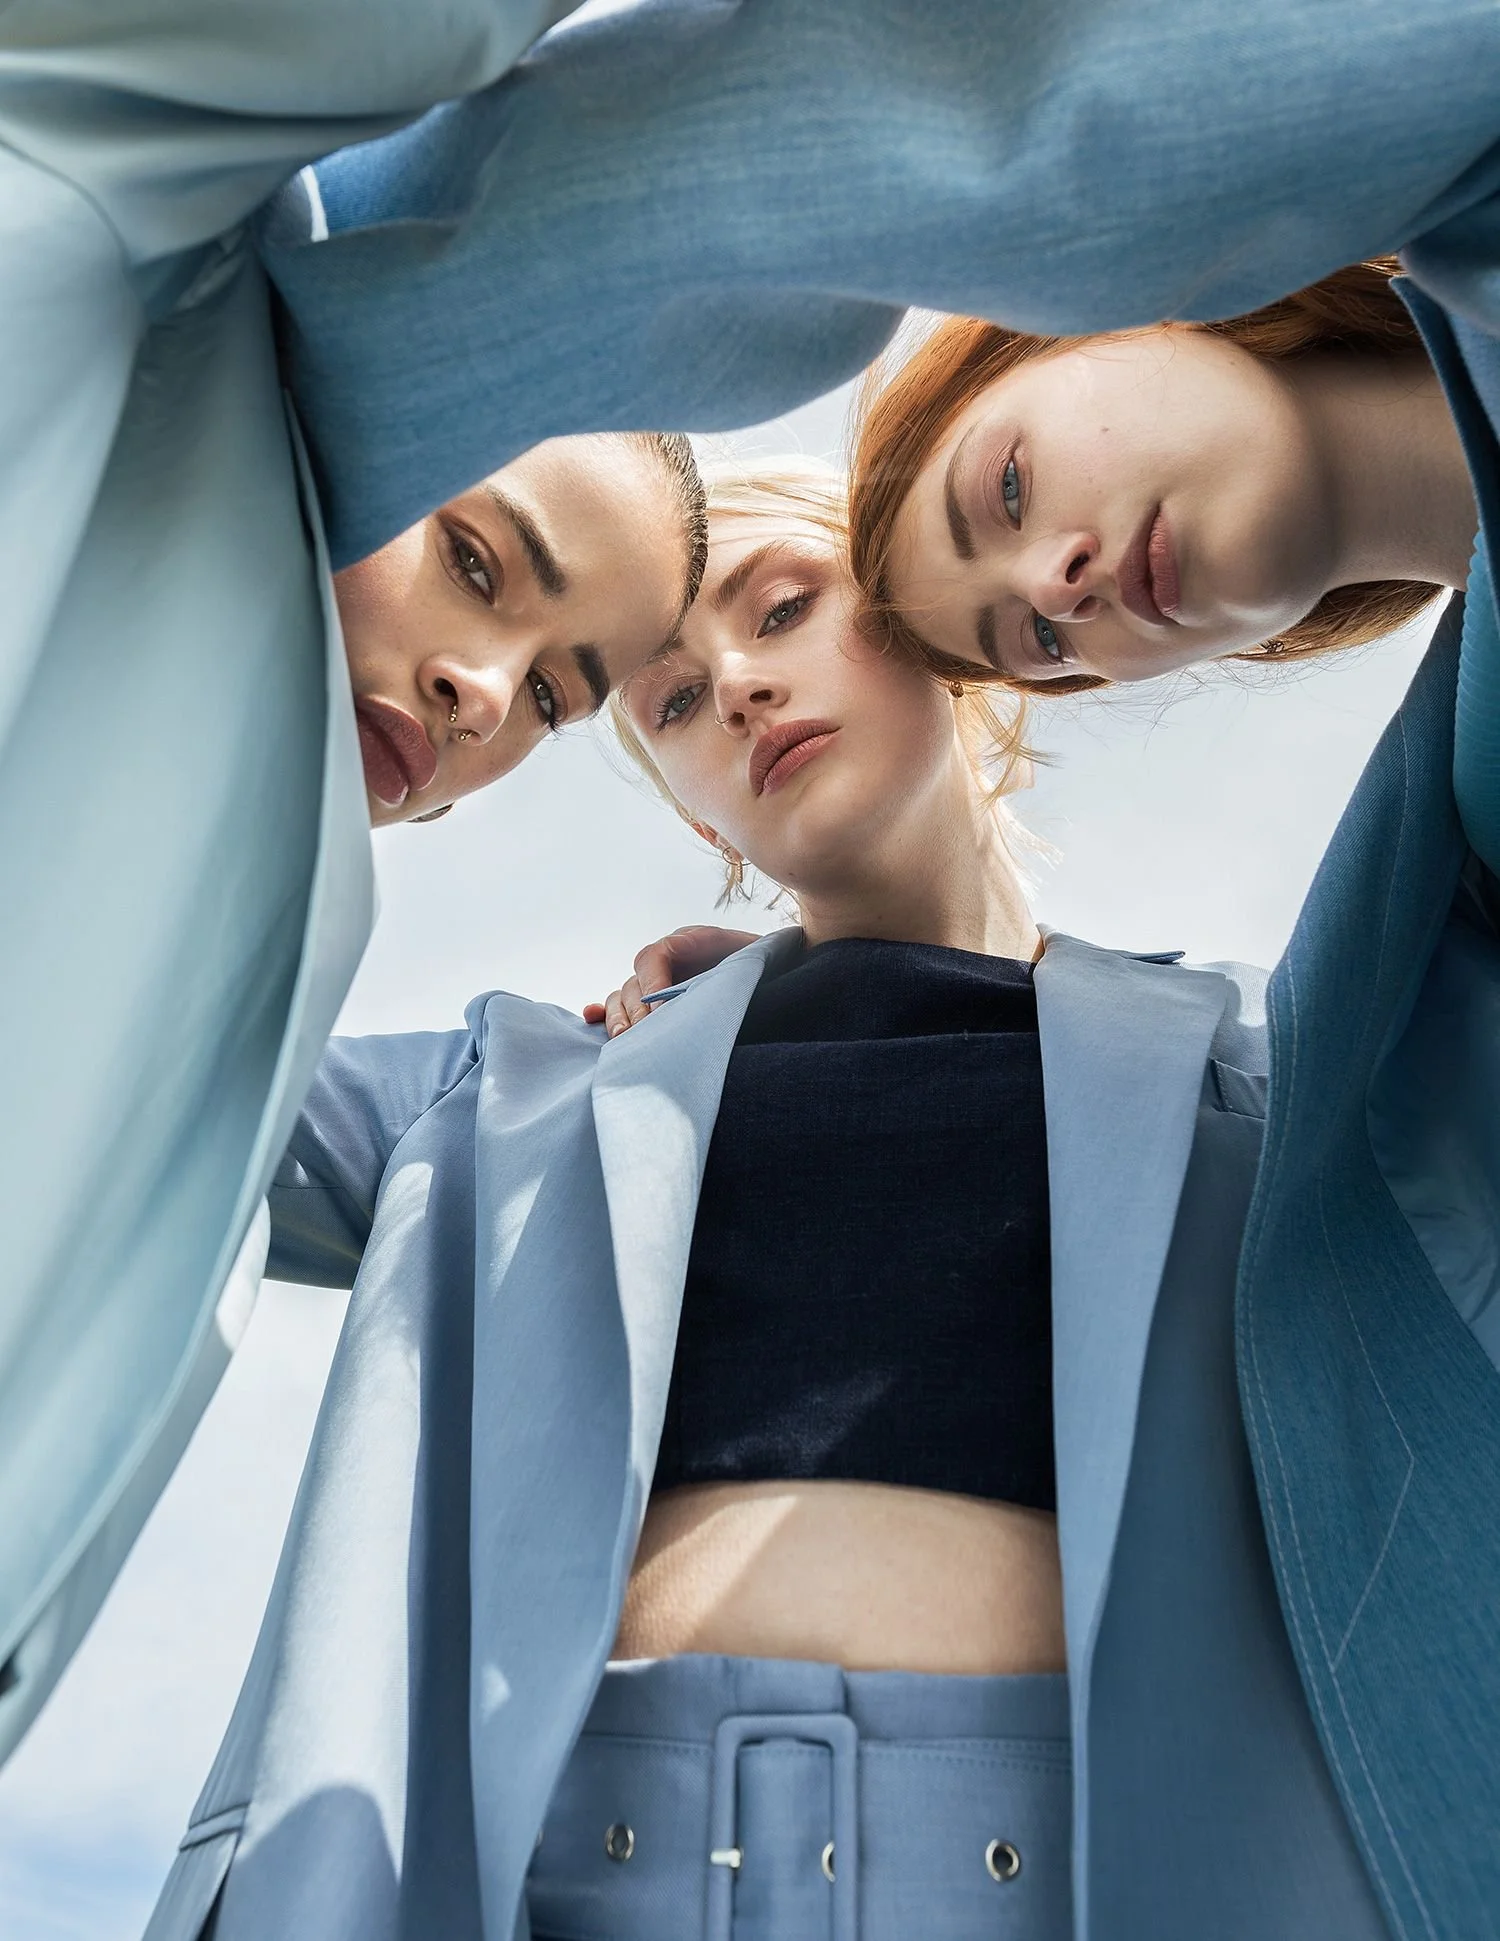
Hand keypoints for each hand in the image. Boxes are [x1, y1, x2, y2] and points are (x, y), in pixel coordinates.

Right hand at [583, 924, 760, 1036]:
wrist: (785, 973)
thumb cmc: (773, 968)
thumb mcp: (757, 963)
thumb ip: (736, 970)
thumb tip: (715, 988)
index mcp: (693, 942)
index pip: (656, 954)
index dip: (652, 984)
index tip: (659, 1014)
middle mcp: (670, 960)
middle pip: (635, 980)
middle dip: (636, 1012)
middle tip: (646, 1039)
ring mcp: (659, 981)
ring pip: (623, 996)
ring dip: (619, 1018)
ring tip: (624, 1041)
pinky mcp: (654, 1004)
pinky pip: (620, 1005)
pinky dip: (604, 1013)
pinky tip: (593, 1020)